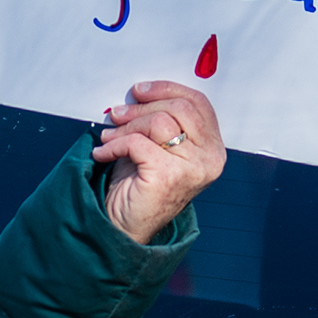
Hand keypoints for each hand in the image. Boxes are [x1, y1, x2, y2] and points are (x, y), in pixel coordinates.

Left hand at [93, 79, 224, 242]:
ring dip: (126, 126)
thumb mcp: (158, 146)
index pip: (198, 103)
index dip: (167, 89)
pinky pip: (137, 143)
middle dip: (142, 107)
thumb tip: (140, 92)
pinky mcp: (169, 176)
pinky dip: (114, 145)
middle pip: (180, 108)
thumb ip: (162, 120)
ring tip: (108, 136)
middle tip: (117, 114)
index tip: (139, 91)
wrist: (126, 227)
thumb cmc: (141, 186)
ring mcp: (193, 169)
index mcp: (213, 149)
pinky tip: (104, 153)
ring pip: (159, 122)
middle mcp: (210, 159)